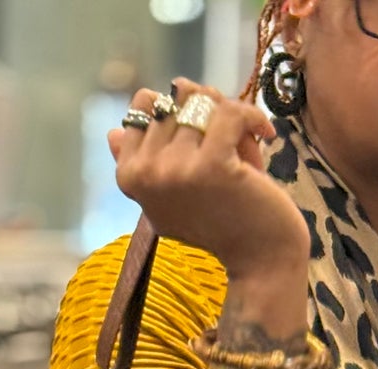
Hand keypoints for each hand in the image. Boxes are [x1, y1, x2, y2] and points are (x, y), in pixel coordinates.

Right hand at [109, 80, 309, 280]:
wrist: (260, 260)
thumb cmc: (220, 224)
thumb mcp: (172, 195)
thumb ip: (144, 164)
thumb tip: (112, 132)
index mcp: (129, 177)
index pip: (143, 106)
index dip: (178, 107)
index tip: (201, 130)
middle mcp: (145, 174)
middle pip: (176, 98)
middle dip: (209, 111)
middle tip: (230, 142)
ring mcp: (174, 170)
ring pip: (204, 101)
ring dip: (232, 117)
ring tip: (246, 147)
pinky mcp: (210, 166)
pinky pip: (229, 111)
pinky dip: (254, 117)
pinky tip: (265, 133)